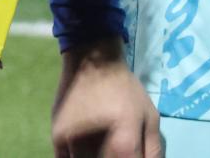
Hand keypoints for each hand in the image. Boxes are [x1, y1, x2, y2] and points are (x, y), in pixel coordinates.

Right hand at [51, 39, 163, 157]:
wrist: (92, 62)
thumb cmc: (124, 89)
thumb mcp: (150, 117)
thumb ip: (152, 150)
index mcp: (122, 144)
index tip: (131, 154)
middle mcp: (92, 147)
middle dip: (111, 157)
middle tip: (116, 147)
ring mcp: (70, 142)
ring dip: (93, 156)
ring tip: (101, 144)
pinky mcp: (56, 136)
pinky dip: (75, 156)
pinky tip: (85, 149)